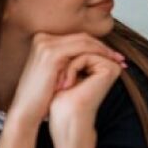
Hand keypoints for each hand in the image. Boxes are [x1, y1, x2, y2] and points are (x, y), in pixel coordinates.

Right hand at [7, 32, 124, 128]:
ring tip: (118, 60)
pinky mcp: (52, 54)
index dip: (97, 46)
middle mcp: (43, 39)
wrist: (26, 110)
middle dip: (104, 47)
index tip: (114, 56)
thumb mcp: (56, 73)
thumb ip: (68, 62)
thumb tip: (90, 59)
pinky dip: (98, 54)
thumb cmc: (42, 96)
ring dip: (104, 50)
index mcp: (43, 41)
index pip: (76, 38)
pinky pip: (82, 49)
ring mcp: (46, 44)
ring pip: (84, 41)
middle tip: (120, 57)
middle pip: (82, 37)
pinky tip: (108, 61)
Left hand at [48, 51, 122, 136]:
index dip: (64, 56)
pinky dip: (71, 69)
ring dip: (67, 67)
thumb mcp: (62, 71)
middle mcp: (108, 65)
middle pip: (82, 46)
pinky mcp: (110, 69)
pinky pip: (85, 56)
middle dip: (66, 61)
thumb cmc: (60, 98)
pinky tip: (67, 86)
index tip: (55, 76)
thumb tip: (65, 40)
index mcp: (99, 66)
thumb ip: (68, 54)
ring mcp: (111, 66)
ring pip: (82, 50)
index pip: (79, 47)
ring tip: (62, 86)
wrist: (65, 116)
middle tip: (59, 82)